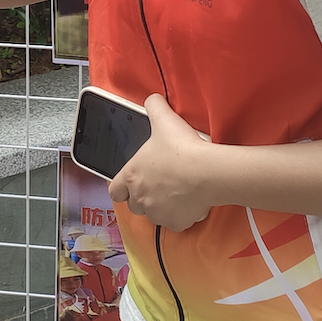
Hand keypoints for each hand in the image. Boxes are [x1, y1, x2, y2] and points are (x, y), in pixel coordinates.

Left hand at [108, 94, 218, 231]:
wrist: (206, 172)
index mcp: (131, 176)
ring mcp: (157, 213)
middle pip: (134, 204)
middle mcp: (140, 198)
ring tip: (177, 192)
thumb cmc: (181, 147)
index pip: (114, 190)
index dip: (122, 187)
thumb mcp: (163, 119)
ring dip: (161, 206)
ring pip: (154, 214)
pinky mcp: (176, 224)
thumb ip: (153, 106)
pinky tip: (190, 202)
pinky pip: (176, 223)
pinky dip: (181, 216)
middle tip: (159, 185)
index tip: (132, 183)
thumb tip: (152, 98)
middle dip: (143, 197)